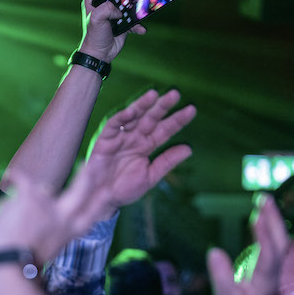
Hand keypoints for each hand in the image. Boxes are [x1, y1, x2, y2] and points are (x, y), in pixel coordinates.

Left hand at [79, 0, 145, 60]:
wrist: (100, 54)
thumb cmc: (94, 37)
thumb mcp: (96, 19)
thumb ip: (106, 9)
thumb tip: (118, 11)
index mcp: (93, 2)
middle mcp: (104, 6)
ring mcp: (114, 14)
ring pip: (128, 5)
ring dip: (134, 7)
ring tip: (139, 8)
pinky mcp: (123, 23)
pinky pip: (133, 21)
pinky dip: (137, 25)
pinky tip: (140, 29)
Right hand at [85, 89, 196, 217]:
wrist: (102, 199)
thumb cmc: (124, 190)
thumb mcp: (150, 176)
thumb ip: (167, 161)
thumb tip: (189, 149)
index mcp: (147, 146)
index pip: (165, 130)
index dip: (177, 120)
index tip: (191, 110)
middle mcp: (135, 138)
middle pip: (151, 118)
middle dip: (162, 107)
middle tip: (175, 94)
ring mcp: (120, 138)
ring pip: (134, 117)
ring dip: (143, 105)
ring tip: (154, 95)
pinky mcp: (105, 140)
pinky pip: (114, 125)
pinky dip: (121, 118)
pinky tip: (132, 111)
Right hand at [206, 195, 288, 294]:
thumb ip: (221, 276)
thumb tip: (214, 251)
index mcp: (263, 280)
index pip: (268, 256)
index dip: (264, 236)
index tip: (257, 216)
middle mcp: (273, 270)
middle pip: (280, 241)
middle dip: (273, 218)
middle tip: (263, 197)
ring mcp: (276, 266)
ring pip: (281, 238)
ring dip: (274, 218)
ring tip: (263, 200)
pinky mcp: (273, 263)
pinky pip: (276, 240)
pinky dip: (271, 225)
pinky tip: (263, 215)